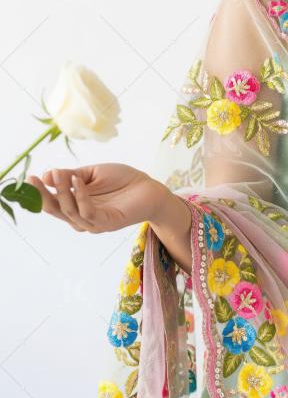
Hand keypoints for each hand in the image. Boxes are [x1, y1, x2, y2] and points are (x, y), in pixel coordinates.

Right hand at [25, 163, 165, 232]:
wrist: (148, 187)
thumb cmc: (122, 180)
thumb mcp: (92, 174)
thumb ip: (71, 176)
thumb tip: (47, 174)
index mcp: (76, 206)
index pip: (52, 202)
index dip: (40, 192)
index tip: (29, 177)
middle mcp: (82, 218)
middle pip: (56, 210)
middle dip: (43, 196)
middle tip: (34, 180)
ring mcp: (94, 223)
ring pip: (70, 212)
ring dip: (62, 193)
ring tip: (58, 174)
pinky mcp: (107, 223)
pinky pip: (88, 212)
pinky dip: (80, 196)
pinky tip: (77, 181)